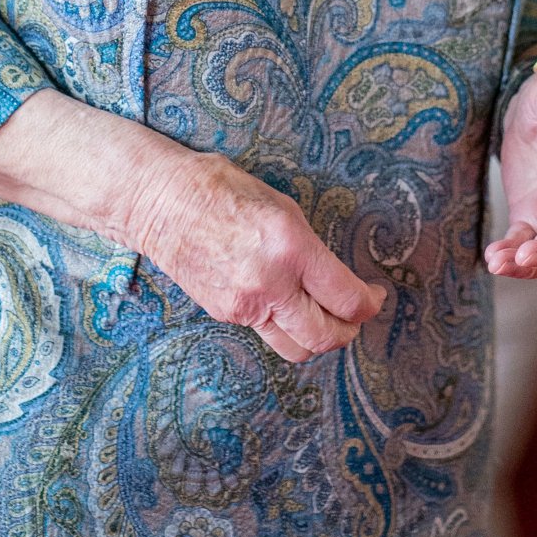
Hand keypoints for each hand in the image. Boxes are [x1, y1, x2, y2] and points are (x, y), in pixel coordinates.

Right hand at [132, 148, 386, 364]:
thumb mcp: (280, 203)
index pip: (347, 298)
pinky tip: (284, 303)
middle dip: (349, 330)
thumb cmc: (221, 187)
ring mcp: (245, 306)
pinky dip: (284, 325)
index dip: (370, 303)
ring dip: (318, 339)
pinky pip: (267, 333)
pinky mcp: (226, 315)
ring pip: (297, 348)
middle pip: (326, 337)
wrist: (161, 202)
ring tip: (324, 317)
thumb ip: (309, 246)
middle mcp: (271, 283)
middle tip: (356, 314)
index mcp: (291, 246)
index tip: (375, 295)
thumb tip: (333, 275)